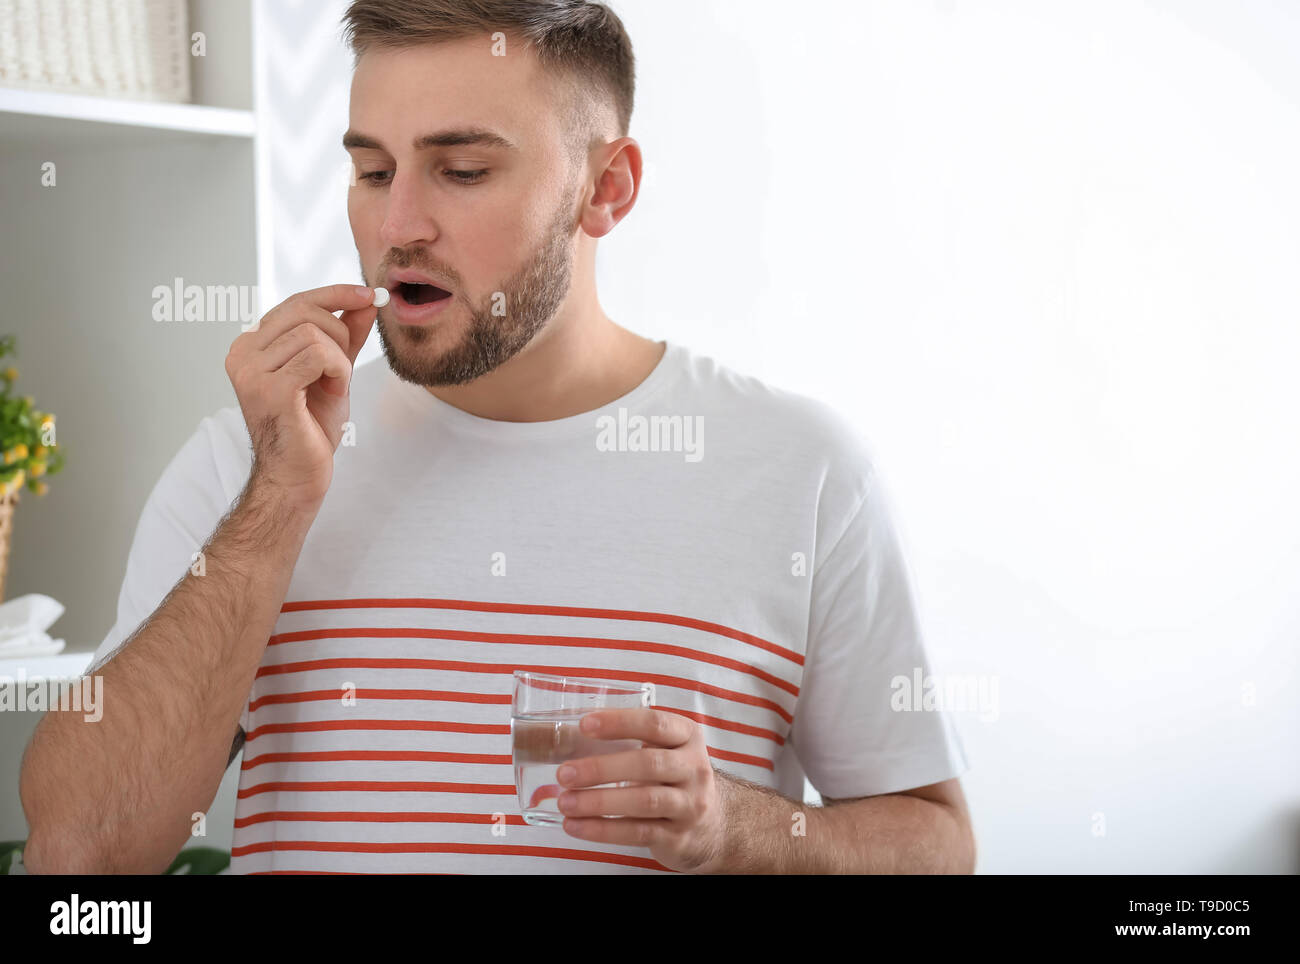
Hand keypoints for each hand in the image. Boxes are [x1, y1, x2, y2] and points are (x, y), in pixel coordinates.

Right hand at [224, 284, 377, 513]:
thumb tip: (367, 300)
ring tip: (333, 388)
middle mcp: (242, 353)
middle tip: (343, 370)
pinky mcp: (269, 390)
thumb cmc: (311, 427)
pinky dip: (338, 371)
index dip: (335, 294)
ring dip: (340, 360)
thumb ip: (346, 335)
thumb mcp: (334, 371)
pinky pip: (318, 356)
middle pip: (305, 310)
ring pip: (314, 334)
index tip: (369, 294)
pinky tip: (332, 393)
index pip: (296, 302)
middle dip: (340, 334)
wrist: (299, 475)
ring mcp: (250, 371)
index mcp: (251, 345)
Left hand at [556, 708, 729, 873]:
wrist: (712, 825)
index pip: (654, 724)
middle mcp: (694, 768)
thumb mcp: (666, 750)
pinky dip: (603, 830)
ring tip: (565, 802)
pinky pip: (637, 832)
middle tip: (565, 773)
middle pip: (648, 764)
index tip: (584, 725)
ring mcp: (690, 804)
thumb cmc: (674, 778)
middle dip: (602, 768)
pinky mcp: (678, 836)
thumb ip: (631, 741)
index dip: (619, 723)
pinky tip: (576, 826)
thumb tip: (566, 739)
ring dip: (599, 802)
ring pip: (643, 801)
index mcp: (687, 737)